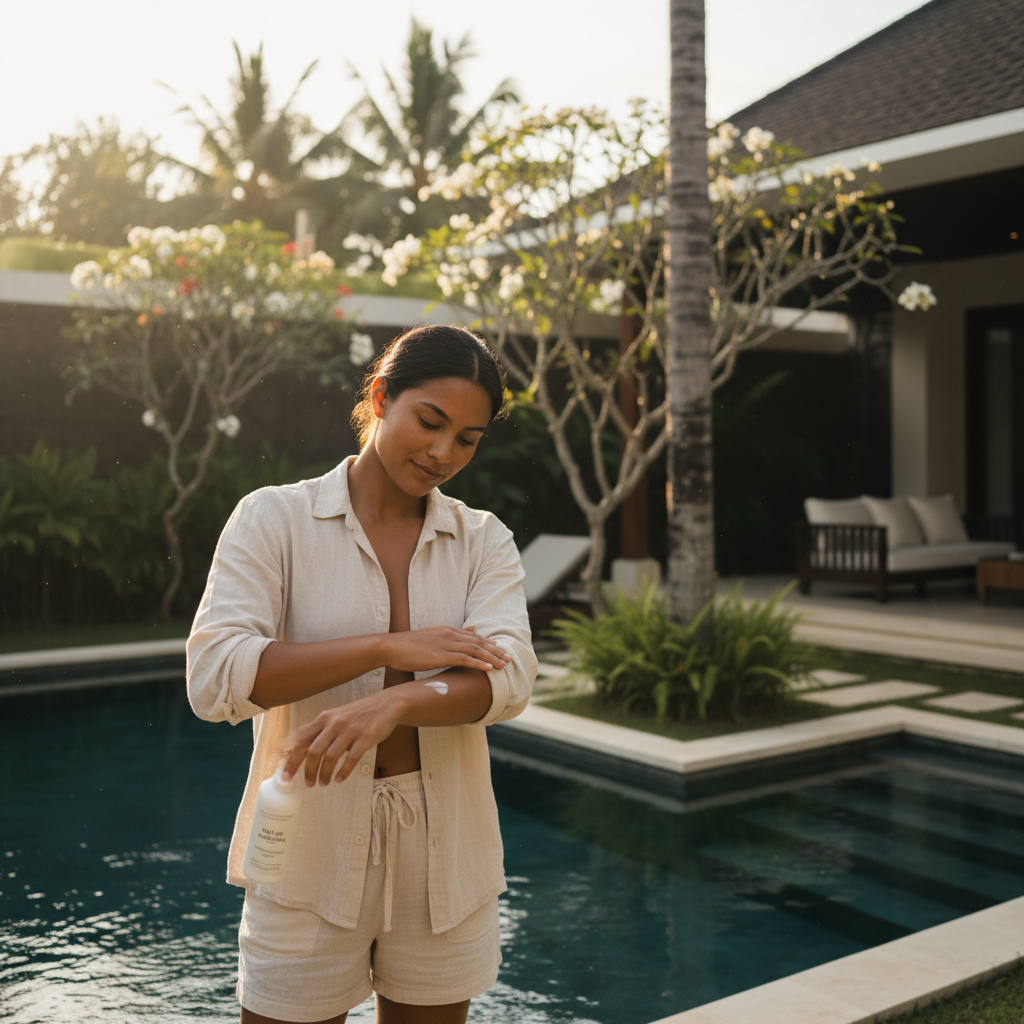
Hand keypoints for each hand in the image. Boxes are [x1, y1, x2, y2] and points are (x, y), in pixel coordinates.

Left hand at [279, 689, 399, 786]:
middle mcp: (334, 723)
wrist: (386, 705)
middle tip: (306, 784)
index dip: (290, 758)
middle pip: (313, 751)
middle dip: (307, 771)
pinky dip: (343, 772)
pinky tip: (340, 779)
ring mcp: (350, 730)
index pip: (301, 740)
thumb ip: (318, 732)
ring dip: (324, 774)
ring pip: (330, 756)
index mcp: (324, 718)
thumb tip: (295, 750)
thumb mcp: (335, 718)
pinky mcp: (365, 737)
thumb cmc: (357, 714)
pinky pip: (351, 758)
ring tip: (323, 783)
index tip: (284, 774)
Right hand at [383, 625, 510, 673]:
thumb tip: (468, 630)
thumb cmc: (408, 646)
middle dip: (495, 651)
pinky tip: (488, 669)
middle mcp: (449, 634)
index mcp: (447, 630)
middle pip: (478, 642)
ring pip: (475, 650)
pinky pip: (464, 659)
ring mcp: (445, 644)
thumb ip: (449, 636)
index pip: (473, 636)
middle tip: (509, 658)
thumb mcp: (431, 637)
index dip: (488, 643)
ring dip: (492, 658)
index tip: (500, 649)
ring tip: (504, 665)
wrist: (391, 647)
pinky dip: (478, 663)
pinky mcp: (440, 655)